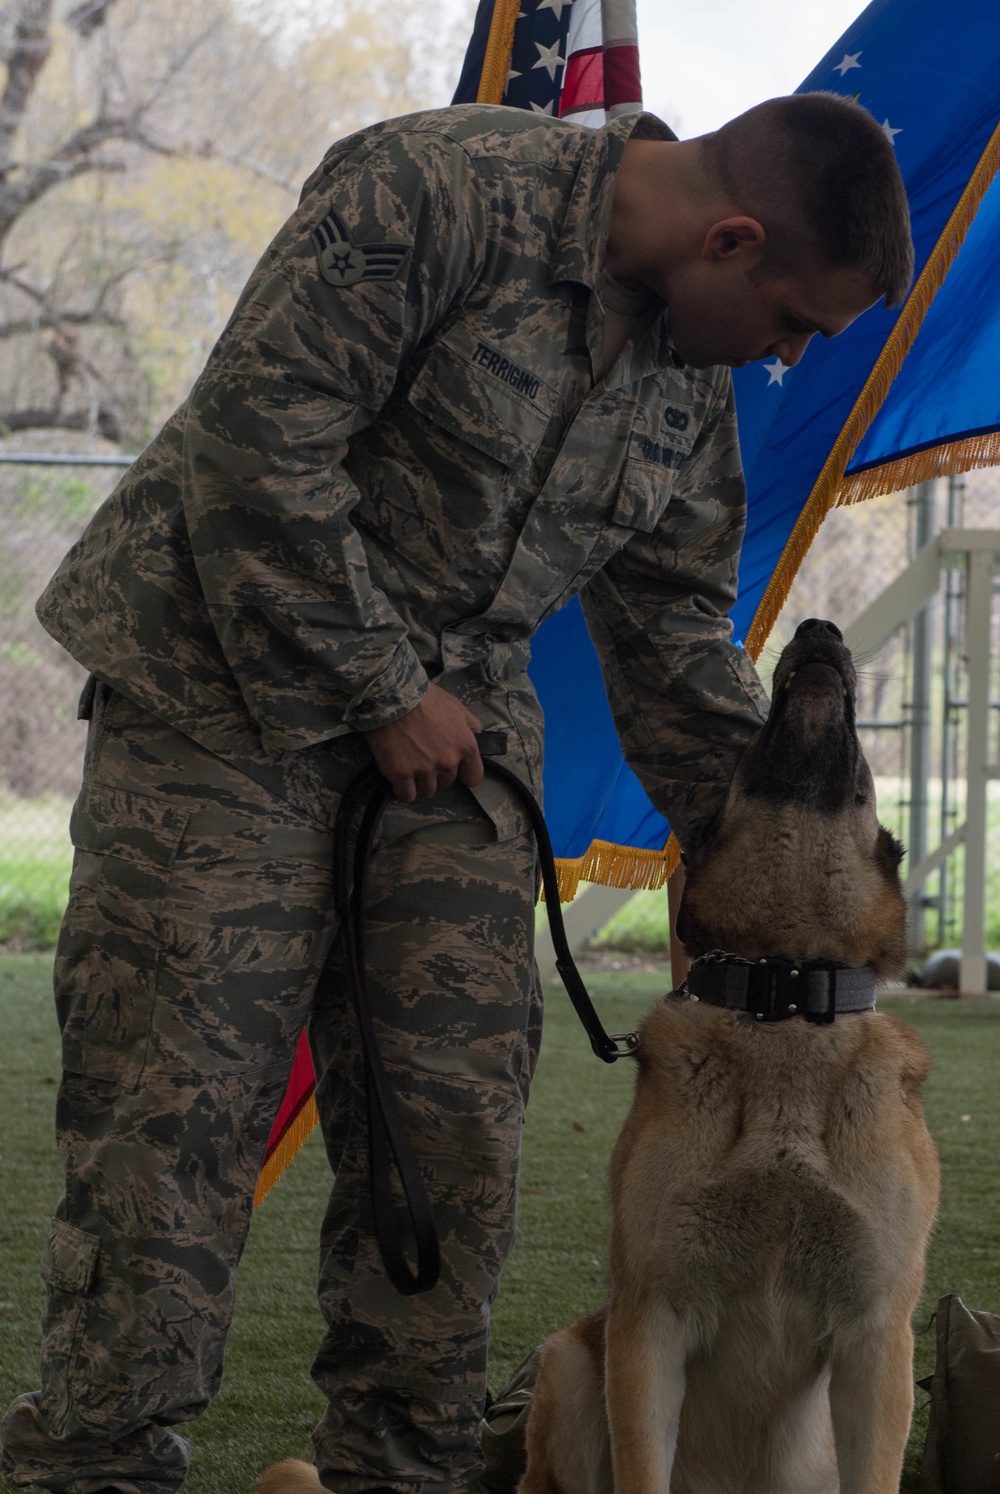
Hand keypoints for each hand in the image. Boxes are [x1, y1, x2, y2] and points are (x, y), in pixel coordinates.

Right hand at [365, 684, 483, 800]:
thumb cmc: (425, 698)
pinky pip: (406, 795)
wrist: (393, 696)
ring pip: (427, 792)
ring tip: (411, 768)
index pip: (473, 778)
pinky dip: (403, 790)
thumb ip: (470, 724)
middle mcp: (448, 762)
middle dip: (438, 775)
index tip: (454, 771)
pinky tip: (399, 778)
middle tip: (425, 760)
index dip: (463, 775)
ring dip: (420, 784)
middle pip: (447, 784)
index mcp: (465, 747)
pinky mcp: (400, 774)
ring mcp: (424, 769)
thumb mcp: (456, 706)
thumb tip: (478, 734)